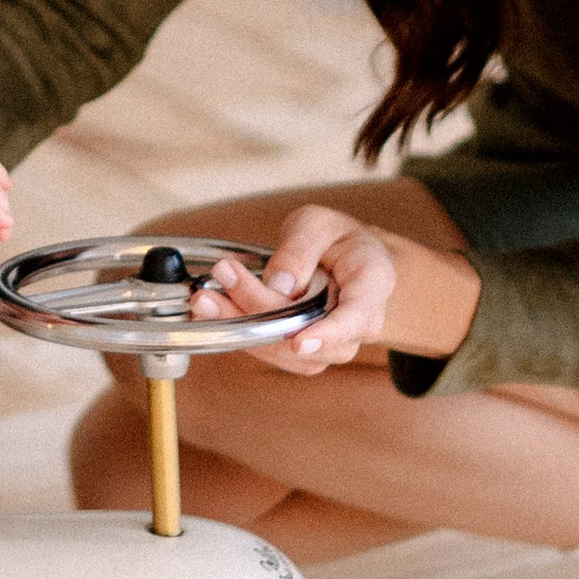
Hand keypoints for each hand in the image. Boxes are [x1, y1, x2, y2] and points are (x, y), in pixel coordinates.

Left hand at [194, 208, 475, 376]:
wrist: (347, 263)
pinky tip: (214, 309)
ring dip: (240, 324)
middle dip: (258, 308)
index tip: (299, 341)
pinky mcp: (302, 354)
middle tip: (222, 276)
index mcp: (372, 285)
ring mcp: (330, 346)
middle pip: (307, 332)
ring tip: (206, 296)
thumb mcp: (320, 224)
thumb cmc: (337, 240)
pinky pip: (271, 350)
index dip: (328, 334)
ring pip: (284, 350)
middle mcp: (357, 326)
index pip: (356, 318)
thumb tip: (277, 284)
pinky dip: (241, 331)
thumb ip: (301, 249)